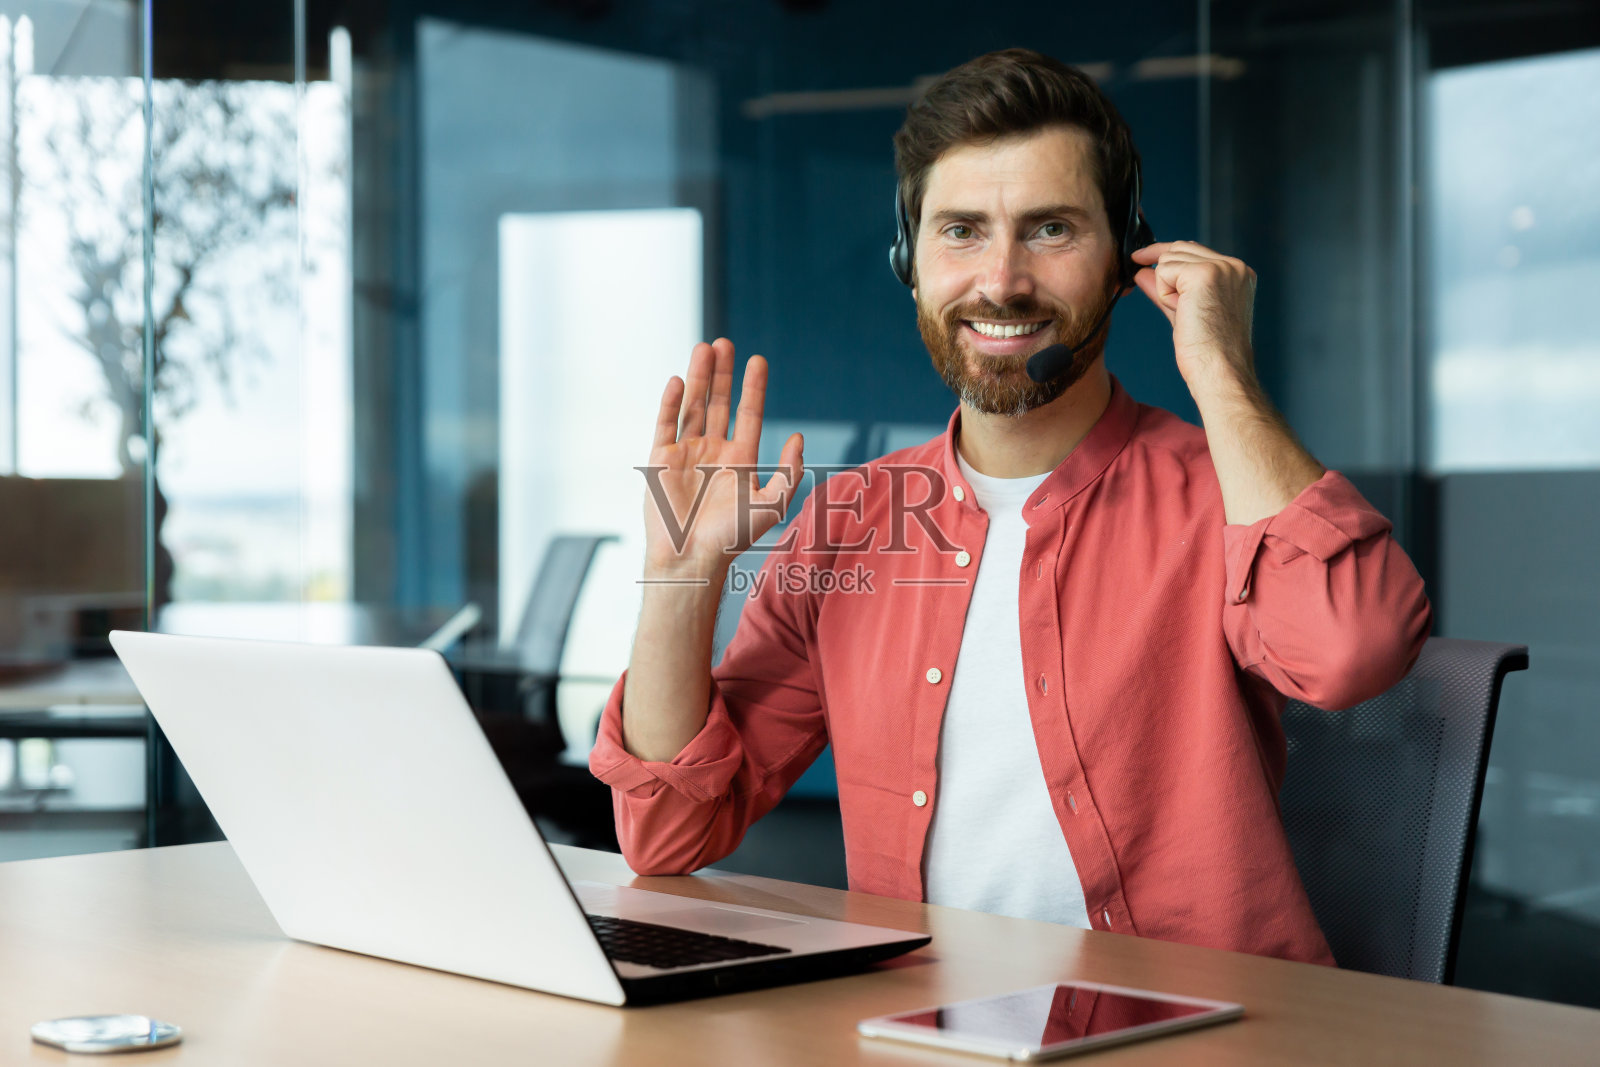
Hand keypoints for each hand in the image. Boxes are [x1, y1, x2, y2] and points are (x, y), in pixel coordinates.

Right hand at [641, 338, 803, 578]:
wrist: (691, 558)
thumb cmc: (732, 538)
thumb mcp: (771, 505)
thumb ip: (789, 472)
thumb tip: (799, 438)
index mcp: (740, 460)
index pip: (748, 414)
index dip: (753, 388)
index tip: (758, 361)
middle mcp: (713, 452)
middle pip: (718, 403)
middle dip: (722, 374)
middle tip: (726, 343)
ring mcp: (686, 453)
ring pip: (694, 407)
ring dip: (698, 378)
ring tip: (704, 348)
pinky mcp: (661, 459)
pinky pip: (666, 424)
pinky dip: (672, 402)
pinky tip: (679, 380)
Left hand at [1130, 241, 1258, 395]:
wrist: (1218, 369)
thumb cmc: (1207, 351)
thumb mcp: (1184, 311)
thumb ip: (1166, 289)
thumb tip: (1142, 271)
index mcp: (1238, 273)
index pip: (1194, 251)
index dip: (1166, 257)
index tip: (1141, 258)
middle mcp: (1234, 265)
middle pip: (1179, 248)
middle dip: (1163, 273)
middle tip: (1166, 300)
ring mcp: (1221, 267)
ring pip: (1169, 260)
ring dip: (1166, 290)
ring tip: (1187, 316)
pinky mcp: (1204, 274)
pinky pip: (1164, 271)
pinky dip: (1165, 295)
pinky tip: (1182, 313)